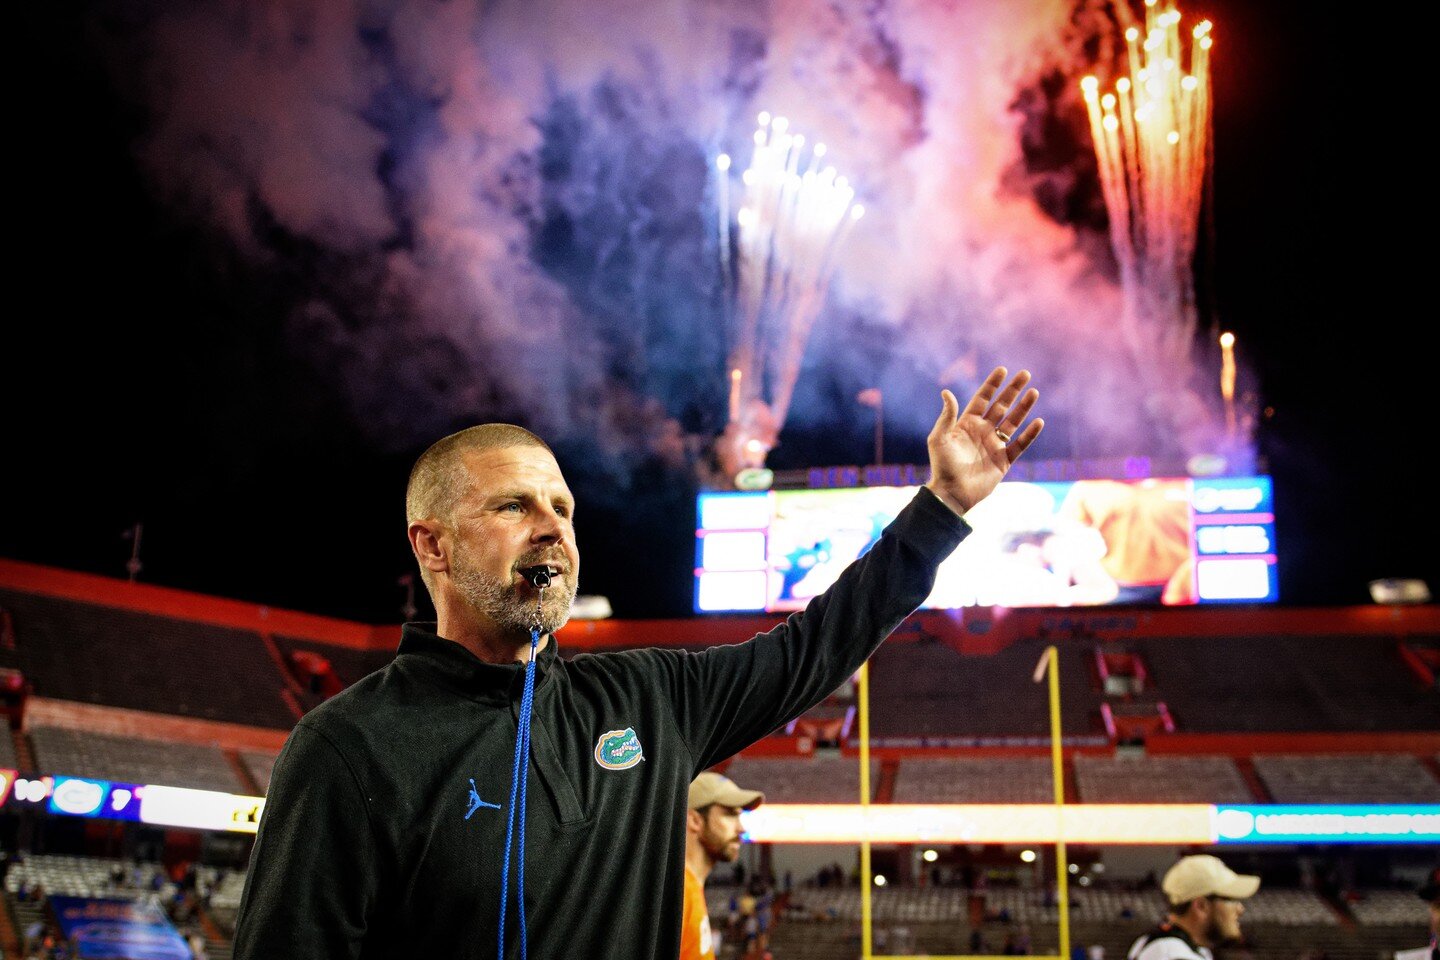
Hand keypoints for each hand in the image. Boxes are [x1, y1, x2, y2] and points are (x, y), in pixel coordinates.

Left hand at [924, 367, 1043, 514]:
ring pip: (1013, 422)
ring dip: (1023, 408)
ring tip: (1034, 392)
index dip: (992, 385)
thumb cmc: (942, 465)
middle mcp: (983, 431)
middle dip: (1012, 390)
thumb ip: (947, 416)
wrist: (952, 493)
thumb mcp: (940, 438)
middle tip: (1025, 374)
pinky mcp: (1004, 461)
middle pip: (1001, 406)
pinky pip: (1020, 445)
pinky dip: (1029, 434)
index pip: (982, 399)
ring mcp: (995, 445)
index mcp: (967, 424)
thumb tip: (947, 392)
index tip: (1002, 370)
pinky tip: (1038, 422)